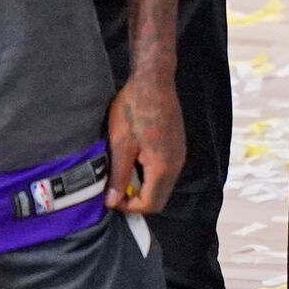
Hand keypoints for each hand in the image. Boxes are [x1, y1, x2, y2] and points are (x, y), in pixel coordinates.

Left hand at [105, 68, 184, 215]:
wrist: (153, 81)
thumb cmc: (133, 109)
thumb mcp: (120, 144)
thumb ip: (118, 176)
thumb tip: (112, 202)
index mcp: (163, 168)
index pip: (149, 205)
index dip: (128, 207)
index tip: (109, 197)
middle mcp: (176, 165)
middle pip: (158, 198)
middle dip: (135, 199)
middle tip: (114, 189)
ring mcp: (179, 155)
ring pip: (161, 185)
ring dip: (141, 186)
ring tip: (120, 173)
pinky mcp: (177, 146)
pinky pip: (164, 171)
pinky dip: (148, 174)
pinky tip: (132, 160)